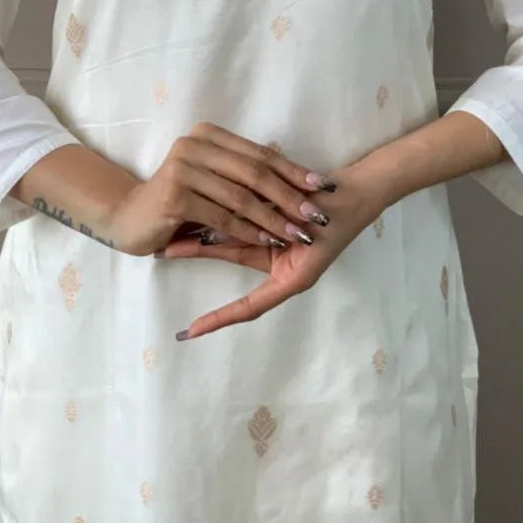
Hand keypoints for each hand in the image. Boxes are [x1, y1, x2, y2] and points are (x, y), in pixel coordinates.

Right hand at [107, 121, 338, 256]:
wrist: (129, 218)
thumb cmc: (177, 198)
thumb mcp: (210, 176)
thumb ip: (240, 168)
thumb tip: (286, 158)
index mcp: (208, 135)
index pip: (260, 153)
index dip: (293, 170)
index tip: (321, 186)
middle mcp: (194, 144)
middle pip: (255, 172)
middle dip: (290, 194)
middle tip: (316, 214)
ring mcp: (182, 169)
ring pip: (241, 196)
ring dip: (273, 217)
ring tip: (297, 233)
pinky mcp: (175, 197)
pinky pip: (222, 216)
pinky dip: (248, 229)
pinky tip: (267, 240)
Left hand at [156, 158, 387, 339]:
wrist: (360, 191)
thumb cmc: (340, 221)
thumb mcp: (310, 249)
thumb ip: (279, 257)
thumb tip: (247, 249)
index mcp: (290, 280)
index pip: (249, 308)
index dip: (220, 319)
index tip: (191, 331)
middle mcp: (279, 265)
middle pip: (231, 259)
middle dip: (197, 254)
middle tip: (162, 252)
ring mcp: (275, 242)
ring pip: (232, 239)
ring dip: (203, 235)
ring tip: (170, 232)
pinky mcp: (273, 219)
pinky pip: (243, 224)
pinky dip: (224, 222)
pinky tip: (199, 215)